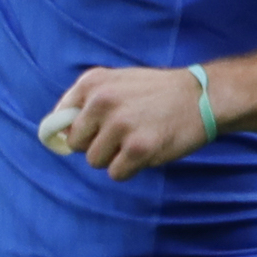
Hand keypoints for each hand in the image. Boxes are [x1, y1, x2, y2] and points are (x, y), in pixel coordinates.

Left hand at [36, 64, 212, 177]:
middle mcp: (102, 102)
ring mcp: (120, 125)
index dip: (73, 131)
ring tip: (136, 140)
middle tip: (123, 134)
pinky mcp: (139, 148)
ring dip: (114, 157)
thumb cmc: (155, 93)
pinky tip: (146, 152)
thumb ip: (83, 102)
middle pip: (76, 144)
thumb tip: (53, 135)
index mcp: (91, 83)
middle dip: (95, 145)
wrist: (203, 96)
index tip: (91, 133)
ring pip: (94, 161)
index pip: (59, 121)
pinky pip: (116, 173)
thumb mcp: (115, 82)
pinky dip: (129, 169)